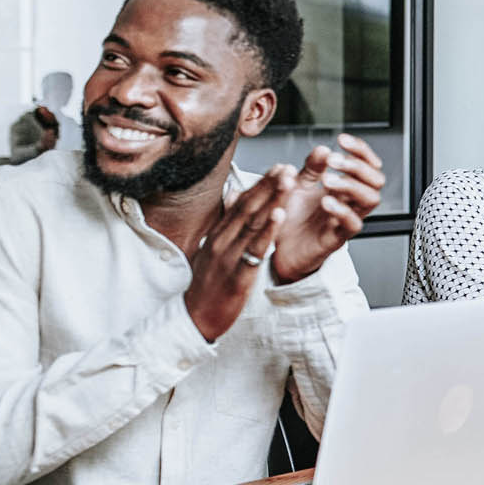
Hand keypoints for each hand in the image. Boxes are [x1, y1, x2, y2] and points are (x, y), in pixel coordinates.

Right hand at [184, 166, 292, 341]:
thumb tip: (234, 194)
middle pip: (249, 207)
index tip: (280, 168)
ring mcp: (228, 256)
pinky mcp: (237, 274)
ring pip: (253, 223)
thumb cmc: (208, 284)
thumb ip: (226, 222)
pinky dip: (267, 232)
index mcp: (219, 233)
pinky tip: (279, 217)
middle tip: (288, 167)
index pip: (243, 203)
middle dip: (270, 185)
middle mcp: (222, 240)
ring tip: (288, 181)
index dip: (262, 184)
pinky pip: (254, 250)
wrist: (195, 317)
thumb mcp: (213, 249)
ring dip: (272, 200)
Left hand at [272, 134, 385, 284]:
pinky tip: (327, 201)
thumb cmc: (290, 218)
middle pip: (377, 179)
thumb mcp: (297, 184)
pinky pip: (353, 224)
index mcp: (343, 187)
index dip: (360, 150)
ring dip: (352, 184)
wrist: (275, 248)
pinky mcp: (337, 238)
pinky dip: (342, 210)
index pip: (367, 164)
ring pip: (371, 199)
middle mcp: (349, 202)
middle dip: (358, 165)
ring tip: (329, 180)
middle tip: (334, 161)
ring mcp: (345, 219)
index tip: (342, 140)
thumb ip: (311, 168)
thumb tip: (322, 148)